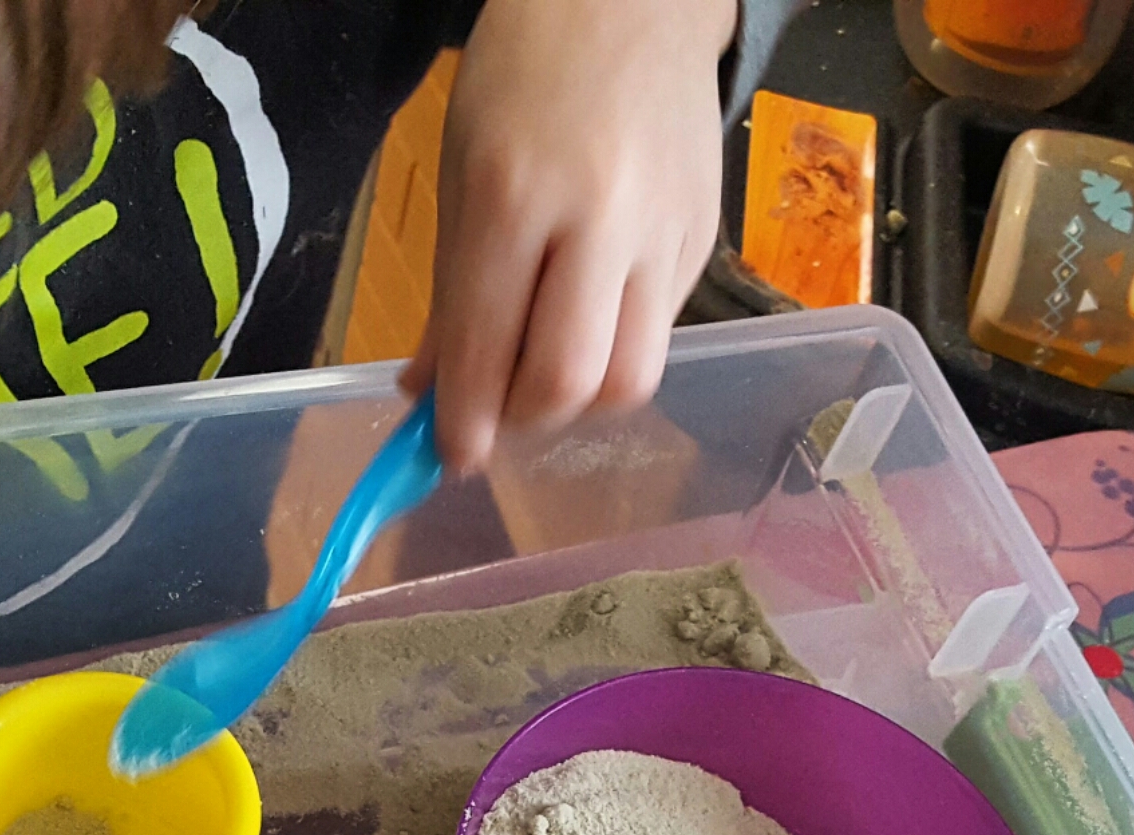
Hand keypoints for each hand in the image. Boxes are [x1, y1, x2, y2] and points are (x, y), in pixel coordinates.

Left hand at [400, 0, 736, 473]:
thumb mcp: (461, 177)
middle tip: (500, 412)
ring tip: (545, 374)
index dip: (467, 423)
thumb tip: (428, 397)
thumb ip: (451, 298)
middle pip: (571, 384)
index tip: (451, 458)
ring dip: (578, 403)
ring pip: (630, 378)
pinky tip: (587, 318)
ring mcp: (665, 231)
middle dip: (524, 422)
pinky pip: (659, 334)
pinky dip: (613, 349)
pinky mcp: (704, 239)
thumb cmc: (524, 78)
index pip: (488, 349)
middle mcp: (600, 219)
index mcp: (516, 196)